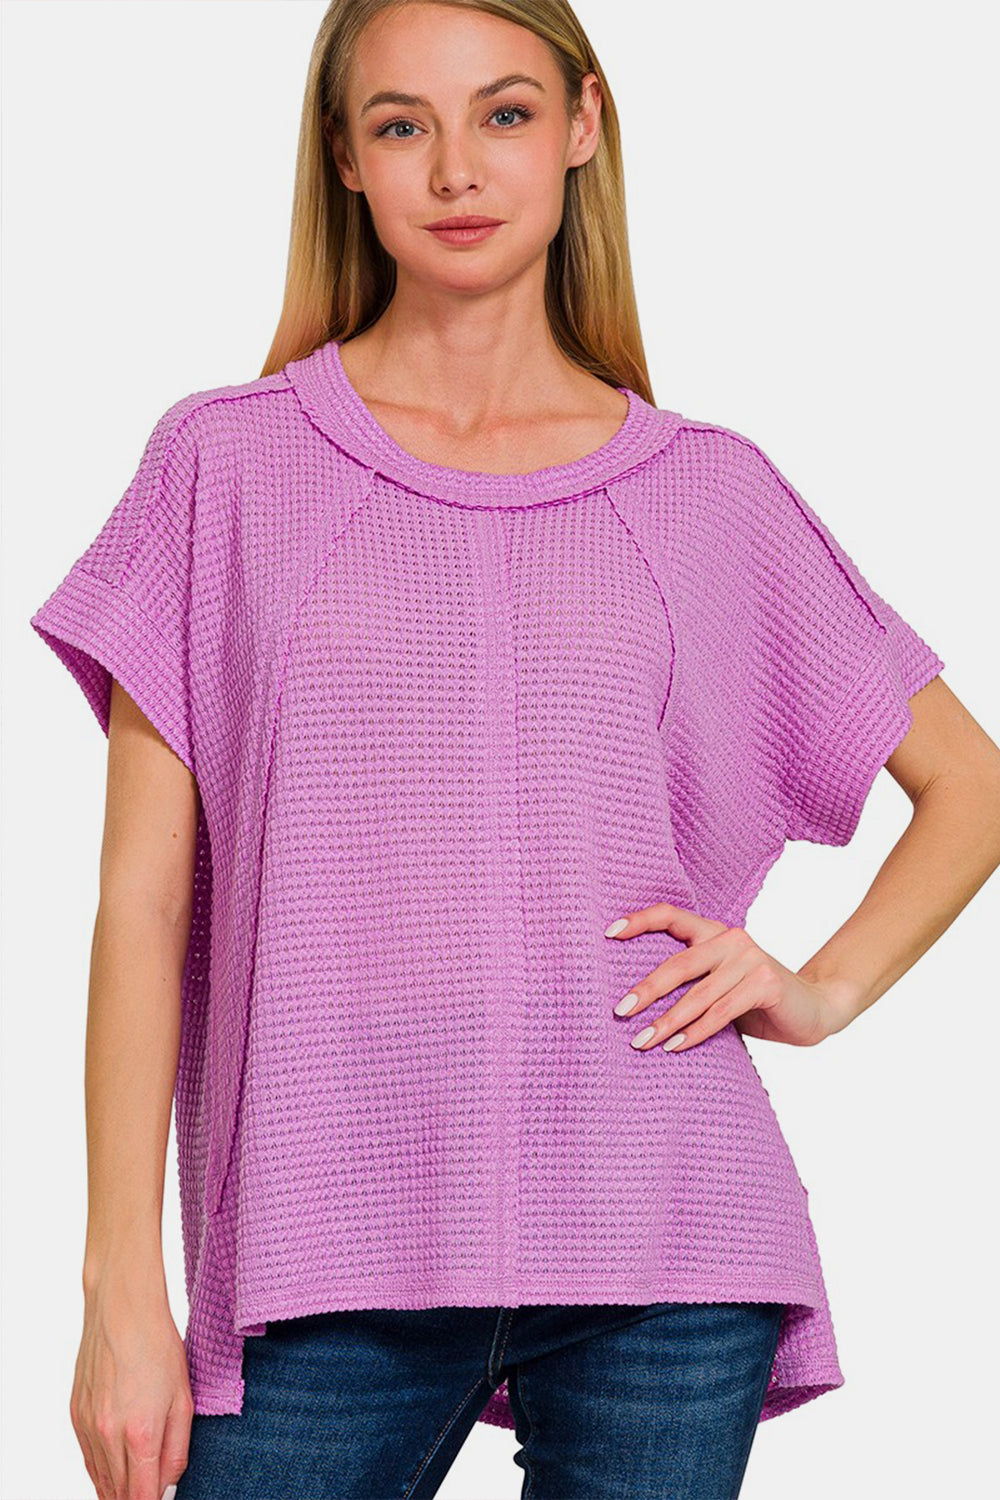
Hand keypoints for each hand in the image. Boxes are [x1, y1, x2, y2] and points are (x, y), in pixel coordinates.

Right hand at [71, 1271, 193, 1499]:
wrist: (122, 1313)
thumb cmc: (158, 1348)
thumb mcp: (183, 1399)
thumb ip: (177, 1449)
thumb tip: (169, 1485)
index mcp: (140, 1434)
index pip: (140, 1497)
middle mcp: (108, 1436)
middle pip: (117, 1493)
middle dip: (135, 1498)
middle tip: (150, 1493)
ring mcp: (88, 1427)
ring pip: (100, 1479)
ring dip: (116, 1490)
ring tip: (133, 1490)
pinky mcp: (76, 1416)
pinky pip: (87, 1457)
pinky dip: (100, 1469)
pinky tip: (113, 1470)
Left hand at [604, 903, 855, 1051]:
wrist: (814, 1009)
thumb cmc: (756, 1000)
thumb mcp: (719, 985)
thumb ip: (690, 983)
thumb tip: (633, 1002)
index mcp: (715, 932)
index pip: (670, 916)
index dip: (638, 921)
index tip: (607, 934)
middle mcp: (731, 938)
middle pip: (678, 962)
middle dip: (646, 989)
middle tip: (619, 1011)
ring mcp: (750, 958)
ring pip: (698, 994)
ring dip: (667, 1021)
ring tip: (641, 1041)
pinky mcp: (765, 983)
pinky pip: (721, 1012)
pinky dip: (696, 1032)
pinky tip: (676, 1047)